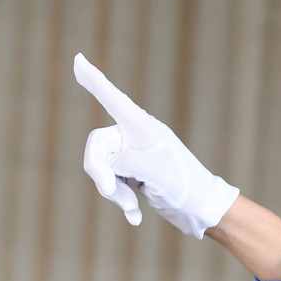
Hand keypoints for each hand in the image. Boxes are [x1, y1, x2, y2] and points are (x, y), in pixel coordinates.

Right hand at [73, 53, 238, 238]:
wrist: (203, 210)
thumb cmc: (185, 185)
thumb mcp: (152, 171)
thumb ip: (122, 161)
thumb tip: (106, 165)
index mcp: (143, 127)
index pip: (113, 99)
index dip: (94, 80)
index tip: (78, 60)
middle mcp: (134, 137)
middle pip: (96, 146)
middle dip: (100, 173)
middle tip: (111, 193)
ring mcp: (132, 156)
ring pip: (101, 169)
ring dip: (113, 193)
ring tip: (133, 209)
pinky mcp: (132, 174)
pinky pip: (111, 185)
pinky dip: (122, 202)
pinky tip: (135, 219)